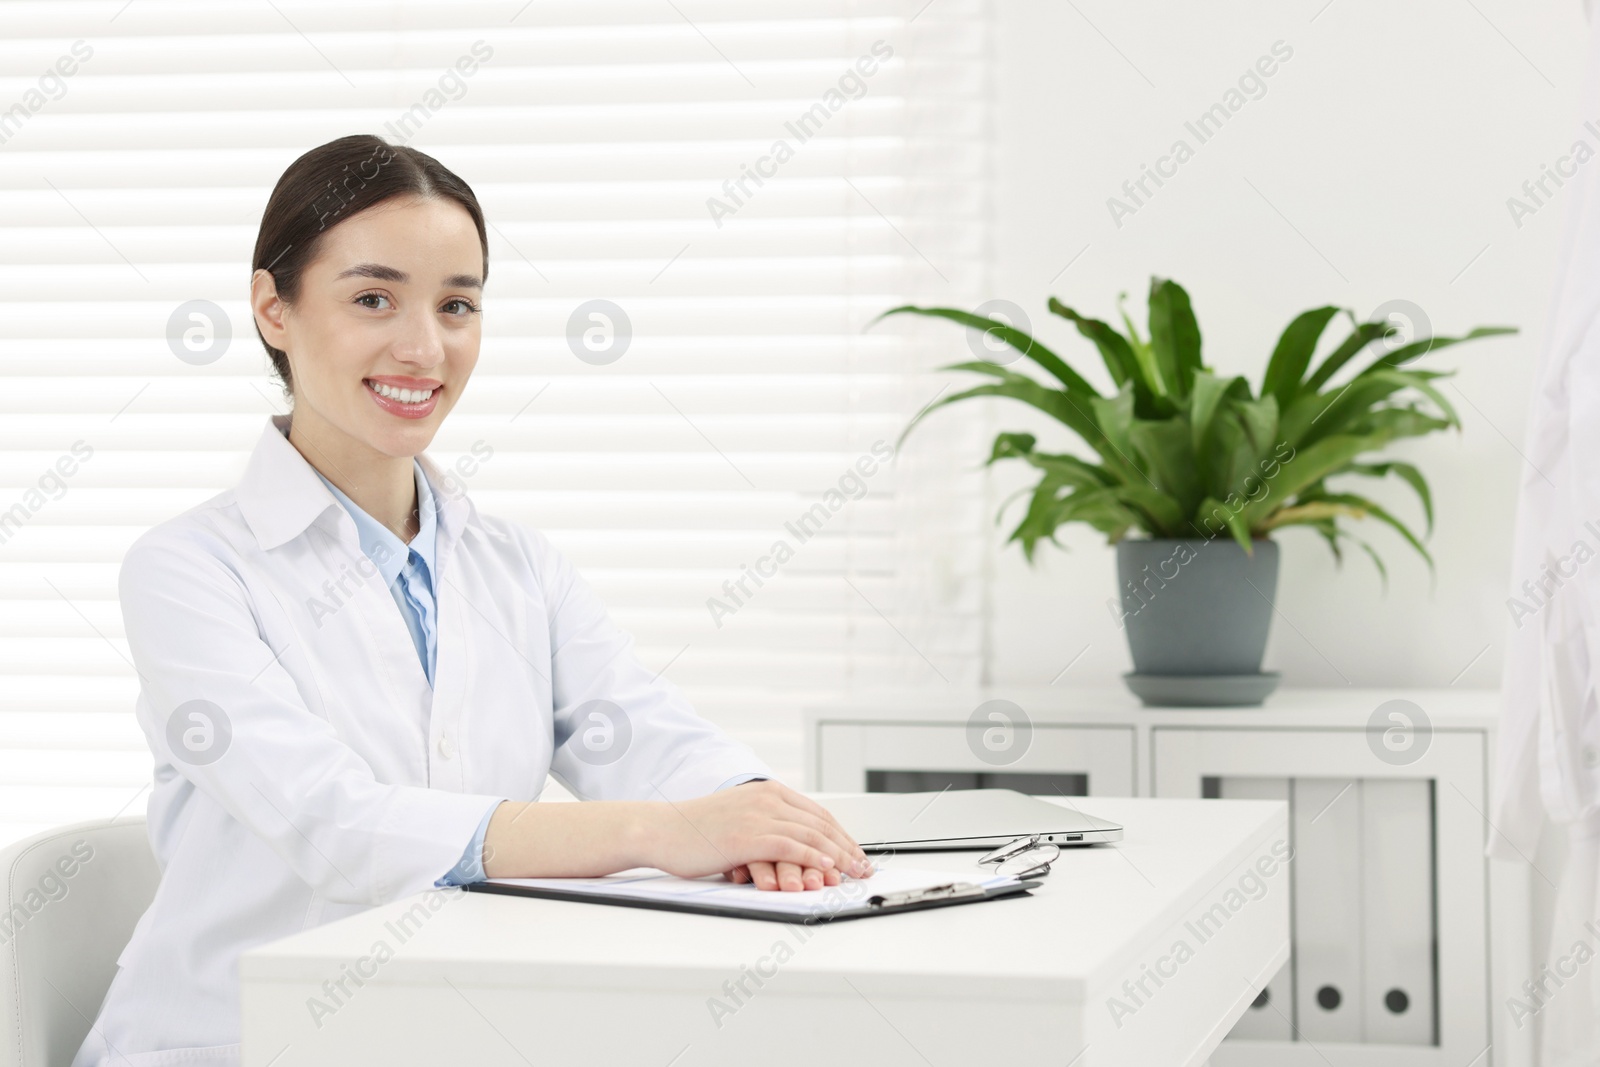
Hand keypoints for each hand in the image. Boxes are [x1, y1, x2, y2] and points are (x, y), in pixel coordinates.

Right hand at [640, 779, 871, 890]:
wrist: (660, 829)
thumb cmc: (693, 831)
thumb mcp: (737, 819)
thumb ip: (764, 825)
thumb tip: (790, 847)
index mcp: (767, 792)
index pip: (817, 813)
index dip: (841, 834)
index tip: (855, 852)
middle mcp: (768, 799)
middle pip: (821, 823)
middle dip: (847, 846)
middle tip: (864, 865)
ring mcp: (759, 815)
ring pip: (811, 835)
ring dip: (838, 856)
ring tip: (854, 871)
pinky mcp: (748, 835)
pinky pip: (792, 846)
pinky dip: (814, 857)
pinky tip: (828, 868)